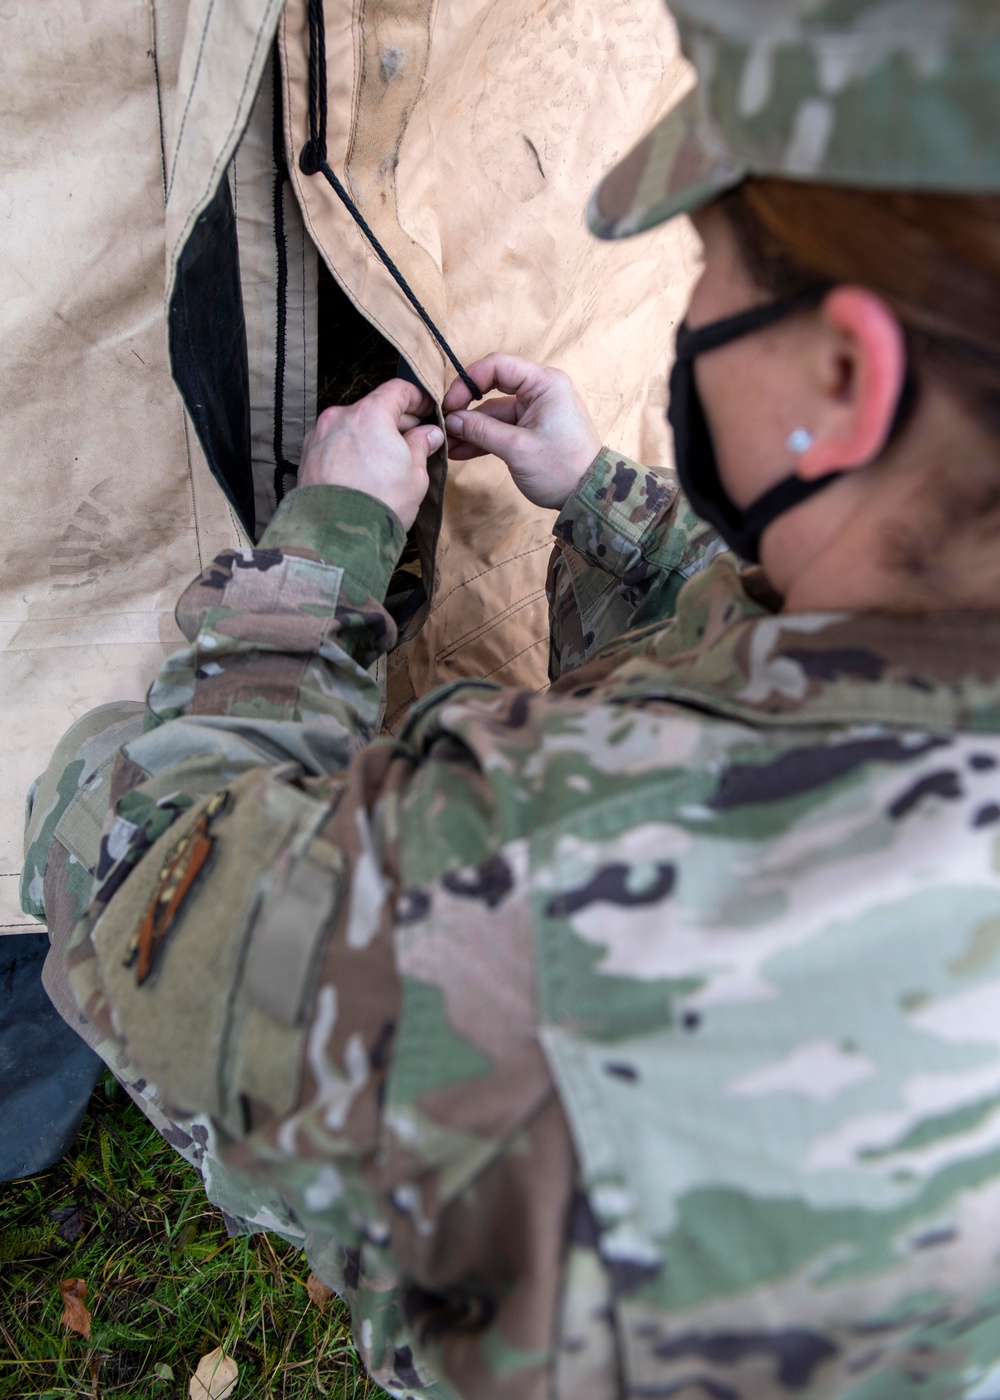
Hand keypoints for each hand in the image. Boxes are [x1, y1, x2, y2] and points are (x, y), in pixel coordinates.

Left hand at [298, 379, 443, 528]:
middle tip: (414, 441)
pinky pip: (335, 444)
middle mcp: (340, 417)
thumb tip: (428, 434)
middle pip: (373, 408)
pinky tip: (362, 472)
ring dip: (371, 436)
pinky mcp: (307, 457)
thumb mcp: (415, 474)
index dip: (417, 397)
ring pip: (352, 426)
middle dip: (395, 422)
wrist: (337, 537)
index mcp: (370, 414)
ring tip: (387, 462)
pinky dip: (350, 450)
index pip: (397, 390)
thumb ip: (421, 446)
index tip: (427, 409)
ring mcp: (319, 436)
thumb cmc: (380, 504)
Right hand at [442, 354, 600, 509]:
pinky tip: (460, 452)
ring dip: (470, 429)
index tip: (449, 405)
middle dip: (466, 409)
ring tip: (447, 447)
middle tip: (444, 426)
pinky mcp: (531, 430)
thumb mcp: (517, 449)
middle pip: (492, 388)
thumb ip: (481, 430)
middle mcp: (540, 391)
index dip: (468, 382)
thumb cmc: (561, 469)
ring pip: (493, 413)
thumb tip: (451, 420)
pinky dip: (483, 439)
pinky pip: (501, 428)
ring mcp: (535, 411)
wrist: (588, 497)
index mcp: (544, 383)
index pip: (497, 366)